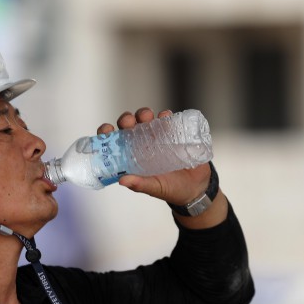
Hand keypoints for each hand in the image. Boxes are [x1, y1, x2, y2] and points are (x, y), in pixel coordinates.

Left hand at [96, 107, 210, 204]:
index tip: (107, 129)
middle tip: (129, 122)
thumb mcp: (155, 188)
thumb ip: (140, 184)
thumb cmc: (172, 189)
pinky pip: (167, 120)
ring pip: (146, 119)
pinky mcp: (174, 133)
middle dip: (126, 119)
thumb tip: (122, 180)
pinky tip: (165, 117)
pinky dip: (165, 116)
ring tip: (148, 117)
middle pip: (129, 126)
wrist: (197, 187)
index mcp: (132, 157)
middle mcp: (142, 144)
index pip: (114, 142)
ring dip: (144, 114)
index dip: (107, 133)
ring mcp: (158, 137)